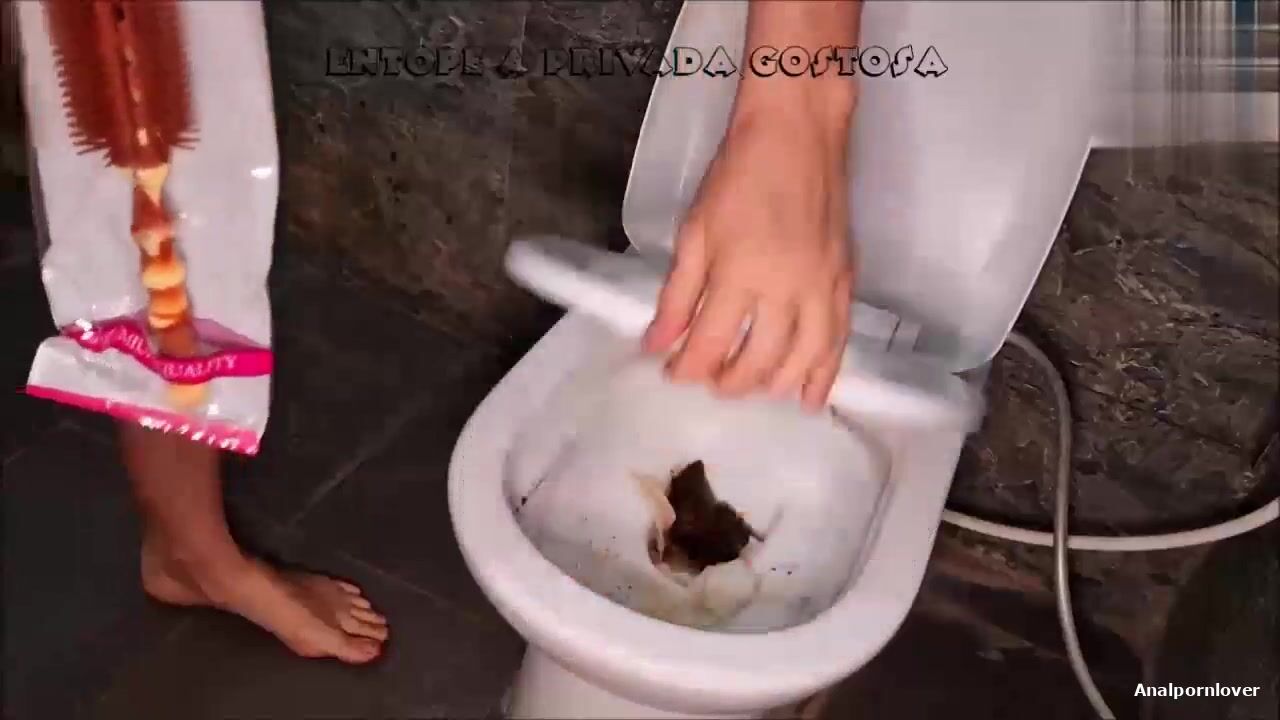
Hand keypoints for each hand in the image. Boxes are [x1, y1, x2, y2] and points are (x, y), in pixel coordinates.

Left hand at [641, 106, 853, 411]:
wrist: (797, 134)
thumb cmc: (738, 175)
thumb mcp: (694, 232)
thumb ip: (677, 295)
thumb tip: (656, 343)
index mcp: (741, 274)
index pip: (710, 343)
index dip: (688, 367)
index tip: (673, 373)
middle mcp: (786, 289)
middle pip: (758, 361)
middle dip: (729, 381)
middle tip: (710, 382)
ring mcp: (822, 288)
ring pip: (802, 360)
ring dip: (773, 384)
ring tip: (752, 390)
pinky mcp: (845, 281)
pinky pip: (839, 341)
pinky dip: (825, 375)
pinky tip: (811, 400)